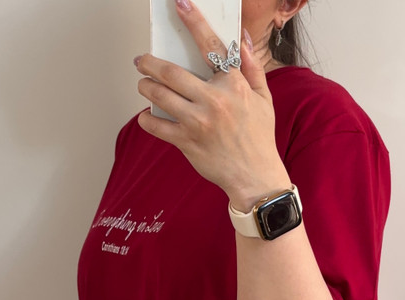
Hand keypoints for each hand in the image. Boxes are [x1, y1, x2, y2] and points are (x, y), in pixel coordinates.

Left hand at [134, 0, 290, 209]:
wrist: (255, 177)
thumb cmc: (259, 138)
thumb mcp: (263, 99)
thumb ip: (251, 68)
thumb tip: (242, 40)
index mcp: (233, 85)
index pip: (211, 46)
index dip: (193, 22)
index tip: (180, 5)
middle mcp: (213, 100)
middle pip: (171, 72)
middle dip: (150, 63)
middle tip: (141, 61)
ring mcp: (198, 122)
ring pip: (160, 95)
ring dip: (145, 86)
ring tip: (143, 84)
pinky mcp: (187, 142)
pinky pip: (158, 127)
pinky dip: (147, 120)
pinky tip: (146, 116)